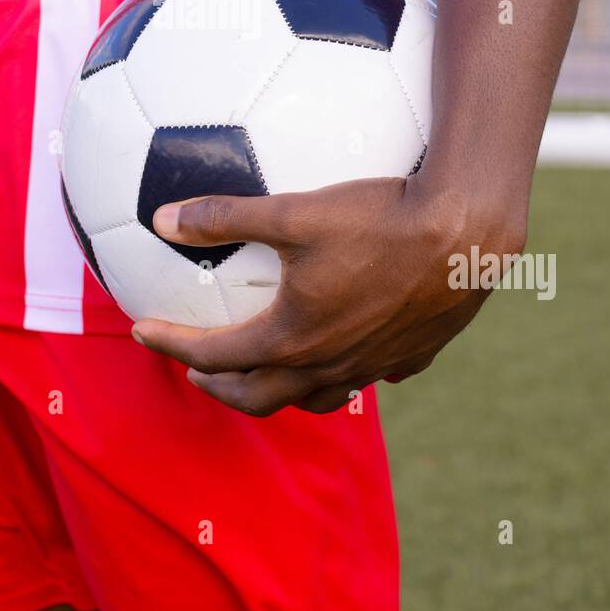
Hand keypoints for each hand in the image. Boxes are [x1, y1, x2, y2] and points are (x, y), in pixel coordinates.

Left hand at [133, 175, 525, 415]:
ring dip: (280, 391)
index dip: (171, 343)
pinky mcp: (413, 356)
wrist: (466, 232)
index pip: (213, 355)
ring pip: (316, 398)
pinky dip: (344, 371)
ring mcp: (374, 367)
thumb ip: (223, 216)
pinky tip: (346, 348)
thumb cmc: (378, 219)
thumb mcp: (292, 212)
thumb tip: (161, 217)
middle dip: (220, 387)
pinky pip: (370, 376)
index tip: (143, 330)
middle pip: (259, 396)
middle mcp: (330, 365)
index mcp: (292, 338)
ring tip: (266, 374)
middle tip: (197, 372)